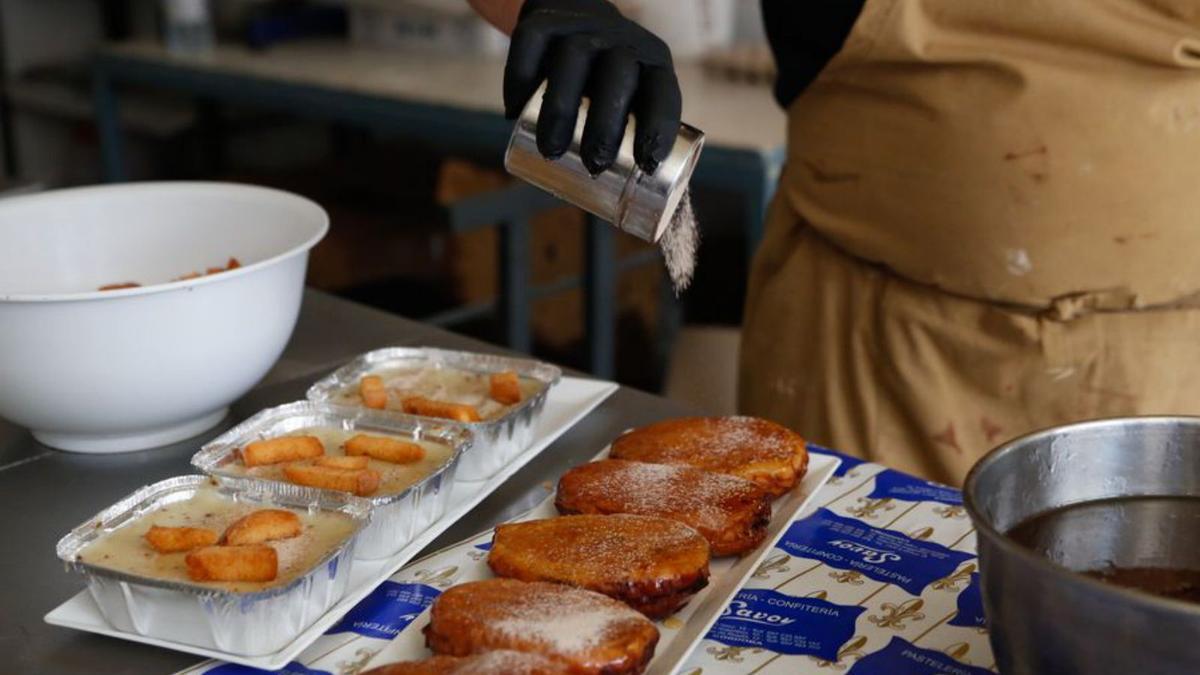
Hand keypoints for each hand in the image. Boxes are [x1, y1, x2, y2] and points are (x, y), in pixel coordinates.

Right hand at [504, 0, 681, 174]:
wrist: (573, 13)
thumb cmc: (608, 81)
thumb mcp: (632, 97)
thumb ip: (631, 142)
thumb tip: (639, 221)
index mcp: (653, 63)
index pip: (663, 91)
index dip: (659, 126)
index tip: (647, 166)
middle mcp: (622, 40)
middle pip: (617, 78)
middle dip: (607, 124)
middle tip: (594, 165)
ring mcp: (582, 26)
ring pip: (572, 62)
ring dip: (561, 108)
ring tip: (551, 151)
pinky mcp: (543, 19)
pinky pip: (529, 45)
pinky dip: (519, 80)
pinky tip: (514, 113)